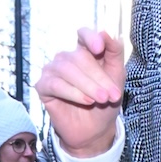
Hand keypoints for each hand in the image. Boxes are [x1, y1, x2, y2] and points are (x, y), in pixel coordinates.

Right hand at [34, 27, 125, 156]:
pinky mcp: (43, 87)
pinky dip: (73, 93)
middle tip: (112, 95)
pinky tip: (86, 102)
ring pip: (67, 70)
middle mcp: (66, 58)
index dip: (90, 38)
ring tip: (102, 100)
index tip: (100, 48)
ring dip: (88, 86)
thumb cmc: (105, 101)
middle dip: (98, 77)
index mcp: (84, 51)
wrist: (96, 130)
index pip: (83, 34)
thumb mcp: (117, 76)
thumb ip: (114, 52)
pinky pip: (55, 85)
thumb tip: (105, 31)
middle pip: (79, 57)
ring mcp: (52, 71)